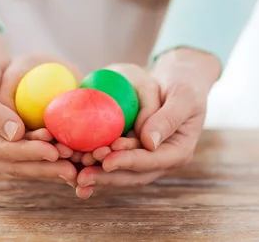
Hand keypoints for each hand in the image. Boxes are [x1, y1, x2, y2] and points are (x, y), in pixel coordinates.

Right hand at [0, 52, 82, 160]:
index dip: (29, 153)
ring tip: (79, 162)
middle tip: (73, 167)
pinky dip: (56, 155)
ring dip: (54, 165)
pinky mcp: (18, 144)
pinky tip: (77, 154)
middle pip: (19, 165)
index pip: (3, 152)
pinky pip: (38, 152)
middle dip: (46, 167)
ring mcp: (2, 151)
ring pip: (31, 163)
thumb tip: (15, 134)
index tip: (52, 151)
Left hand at [75, 49, 220, 198]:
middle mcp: (161, 160)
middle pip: (133, 174)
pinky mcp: (129, 150)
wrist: (177, 82)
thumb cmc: (184, 85)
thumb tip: (149, 143)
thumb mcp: (182, 96)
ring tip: (74, 173)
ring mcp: (144, 157)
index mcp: (178, 151)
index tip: (107, 160)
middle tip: (82, 174)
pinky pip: (111, 160)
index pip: (151, 161)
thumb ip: (168, 118)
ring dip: (97, 174)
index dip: (128, 162)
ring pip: (119, 172)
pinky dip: (94, 164)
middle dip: (107, 176)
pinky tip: (74, 165)